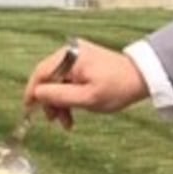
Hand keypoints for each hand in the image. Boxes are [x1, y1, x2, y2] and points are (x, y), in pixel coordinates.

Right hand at [22, 39, 148, 128]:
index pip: (40, 74)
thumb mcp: (87, 98)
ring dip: (60, 101)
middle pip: (48, 78)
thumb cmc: (118, 88)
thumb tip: (36, 94)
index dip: (32, 93)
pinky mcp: (85, 61)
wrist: (143, 78)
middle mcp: (70, 52)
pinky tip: (74, 110)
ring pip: (58, 81)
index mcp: (69, 57)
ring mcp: (78, 55)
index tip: (29, 110)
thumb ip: (59, 96)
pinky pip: (69, 79)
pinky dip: (69, 94)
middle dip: (50, 101)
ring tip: (67, 121)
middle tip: (55, 121)